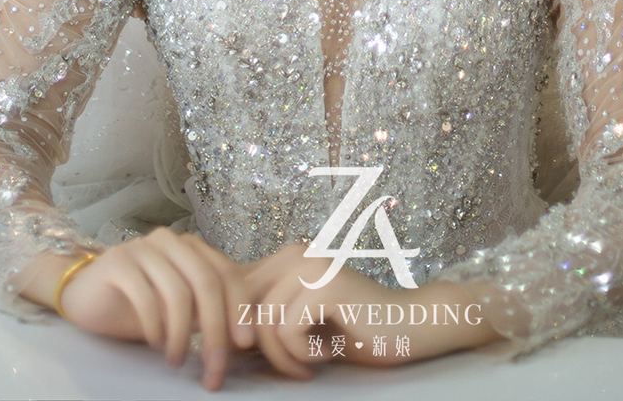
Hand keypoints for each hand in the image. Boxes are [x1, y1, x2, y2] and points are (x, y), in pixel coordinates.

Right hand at [51, 230, 255, 390]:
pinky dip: (156, 326)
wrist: (84, 294)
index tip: (244, 345)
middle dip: (215, 331)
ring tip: (176, 361)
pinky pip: (146, 296)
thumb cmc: (137, 305)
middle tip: (214, 369)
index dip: (239, 310)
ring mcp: (144, 247)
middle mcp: (171, 241)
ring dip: (181, 335)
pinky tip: (155, 344)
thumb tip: (243, 338)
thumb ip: (208, 313)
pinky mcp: (118, 261)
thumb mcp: (179, 310)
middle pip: (207, 284)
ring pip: (178, 292)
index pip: (227, 274)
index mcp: (192, 248)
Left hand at [220, 242, 499, 372]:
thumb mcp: (299, 320)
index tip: (250, 358)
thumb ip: (264, 317)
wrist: (409, 326)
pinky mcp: (327, 285)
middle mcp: (294, 253)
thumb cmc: (352, 330)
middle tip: (288, 368)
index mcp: (284, 258)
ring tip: (308, 365)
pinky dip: (300, 355)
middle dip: (254, 348)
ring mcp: (312, 265)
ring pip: (263, 323)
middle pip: (241, 307)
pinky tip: (325, 355)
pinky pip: (286, 330)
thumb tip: (213, 335)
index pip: (231, 290)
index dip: (231, 329)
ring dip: (282, 357)